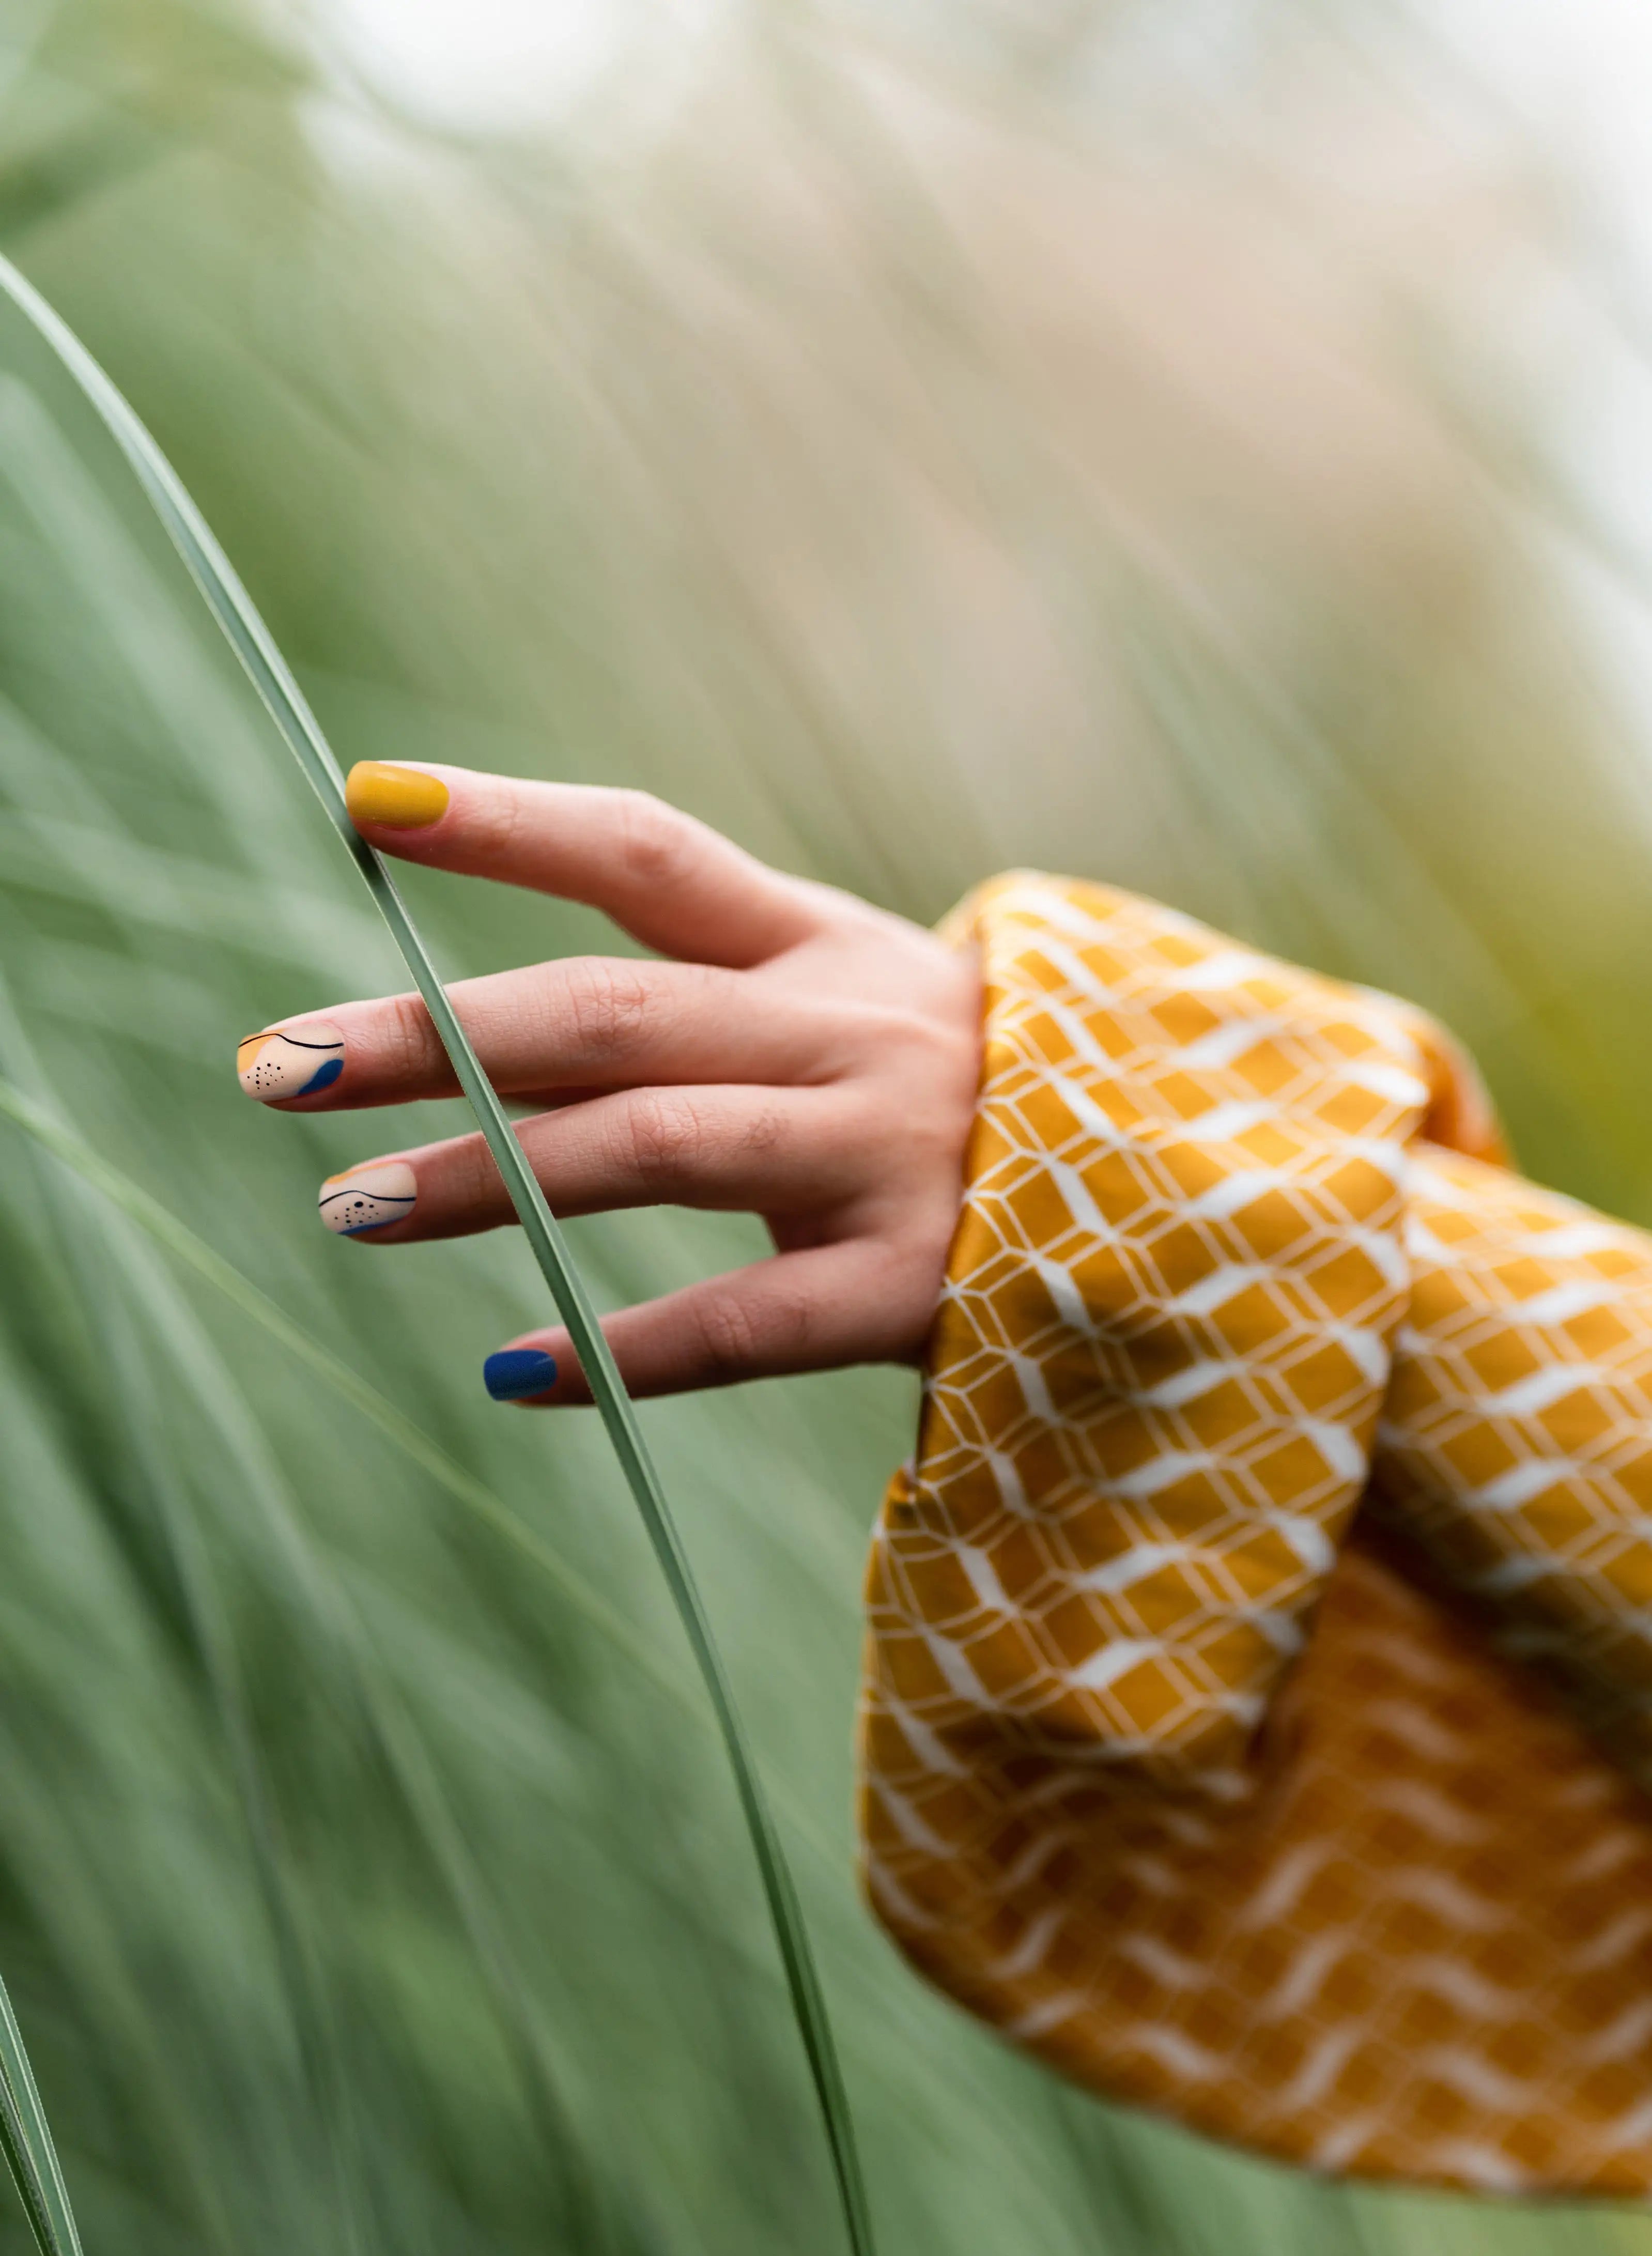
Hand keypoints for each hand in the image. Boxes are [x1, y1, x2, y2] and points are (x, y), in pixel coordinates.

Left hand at [237, 763, 982, 1403]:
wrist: (1183, 1185)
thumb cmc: (966, 1096)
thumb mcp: (853, 1001)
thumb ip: (708, 992)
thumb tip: (489, 1026)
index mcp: (822, 944)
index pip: (649, 852)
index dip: (507, 823)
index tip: (362, 798)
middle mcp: (848, 1027)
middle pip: (611, 1008)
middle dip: (436, 1032)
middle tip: (280, 1067)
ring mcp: (885, 1154)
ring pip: (654, 1148)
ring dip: (489, 1176)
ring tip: (348, 1205)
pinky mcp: (918, 1285)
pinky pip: (749, 1322)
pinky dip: (623, 1352)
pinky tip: (511, 1371)